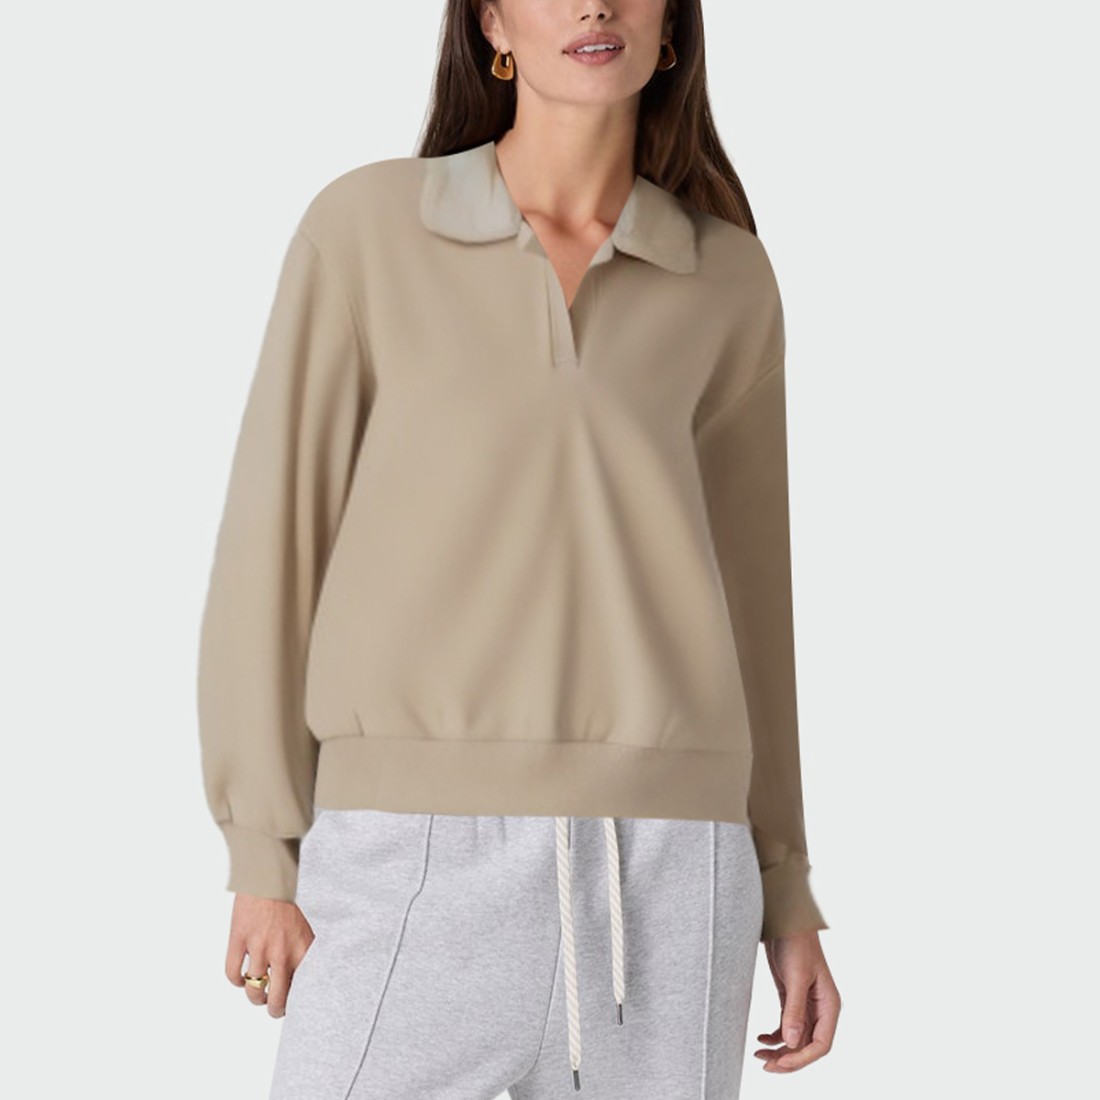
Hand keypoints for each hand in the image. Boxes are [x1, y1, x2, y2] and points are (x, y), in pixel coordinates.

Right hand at [224, 893, 314, 1017]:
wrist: (268, 875)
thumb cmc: (287, 901)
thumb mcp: (304, 927)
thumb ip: (303, 951)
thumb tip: (301, 977)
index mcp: (301, 947)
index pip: (302, 986)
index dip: (298, 1000)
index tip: (295, 1002)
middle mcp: (281, 950)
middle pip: (277, 998)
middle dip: (275, 1009)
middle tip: (274, 1009)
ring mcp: (258, 946)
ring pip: (254, 990)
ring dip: (255, 997)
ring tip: (258, 995)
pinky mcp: (239, 940)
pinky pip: (232, 973)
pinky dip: (236, 981)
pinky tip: (240, 978)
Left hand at [754, 929, 840, 1072]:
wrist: (786, 921)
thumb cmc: (797, 944)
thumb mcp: (796, 977)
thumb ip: (794, 1009)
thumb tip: (790, 1043)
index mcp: (829, 1006)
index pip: (821, 1045)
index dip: (801, 1058)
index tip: (780, 1062)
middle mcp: (820, 1009)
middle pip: (807, 1046)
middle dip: (788, 1059)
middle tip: (765, 1065)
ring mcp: (805, 1005)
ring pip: (795, 1038)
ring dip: (779, 1050)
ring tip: (759, 1055)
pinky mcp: (791, 998)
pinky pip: (786, 1026)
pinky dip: (775, 1036)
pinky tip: (761, 1040)